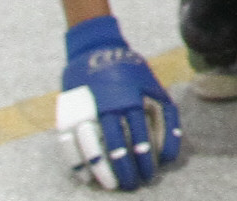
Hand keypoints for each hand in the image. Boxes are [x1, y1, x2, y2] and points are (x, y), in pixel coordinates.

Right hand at [56, 16, 181, 190]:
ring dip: (101, 170)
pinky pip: (68, 143)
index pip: (139, 136)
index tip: (148, 175)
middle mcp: (107, 106)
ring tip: (109, 185)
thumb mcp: (154, 89)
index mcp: (131, 99)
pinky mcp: (67, 113)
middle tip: (130, 184)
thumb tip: (169, 153)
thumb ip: (167, 117)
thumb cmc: (131, 74)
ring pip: (92, 147)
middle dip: (124, 168)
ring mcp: (85, 109)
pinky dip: (76, 162)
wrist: (95, 50)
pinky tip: (85, 176)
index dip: (144, 159)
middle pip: (116, 145)